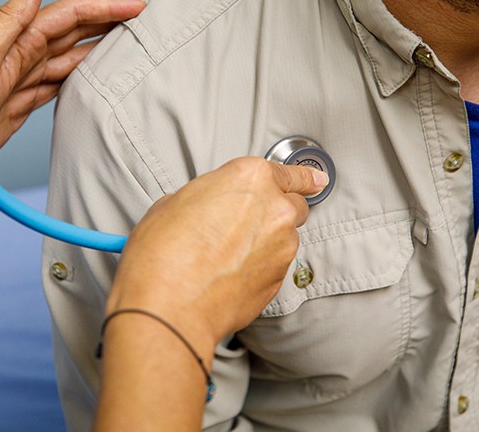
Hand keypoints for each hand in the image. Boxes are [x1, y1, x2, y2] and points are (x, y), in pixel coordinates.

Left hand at [0, 0, 144, 182]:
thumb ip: (11, 19)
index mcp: (14, 38)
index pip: (68, 15)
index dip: (103, 8)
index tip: (134, 7)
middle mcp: (21, 54)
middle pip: (75, 32)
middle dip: (108, 23)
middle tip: (142, 21)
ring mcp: (24, 78)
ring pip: (72, 57)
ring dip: (100, 48)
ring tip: (130, 45)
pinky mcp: (25, 102)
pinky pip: (61, 83)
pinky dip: (82, 76)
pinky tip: (97, 75)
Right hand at [106, 157, 327, 360]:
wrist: (170, 306)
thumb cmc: (164, 253)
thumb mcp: (175, 202)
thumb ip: (208, 196)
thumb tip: (211, 206)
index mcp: (250, 178)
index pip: (291, 173)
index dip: (303, 177)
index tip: (314, 180)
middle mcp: (275, 209)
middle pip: (294, 206)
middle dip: (275, 212)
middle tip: (244, 223)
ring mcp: (282, 247)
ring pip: (284, 239)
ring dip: (265, 242)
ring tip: (226, 255)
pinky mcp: (279, 280)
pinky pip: (274, 267)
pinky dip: (259, 268)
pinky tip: (228, 274)